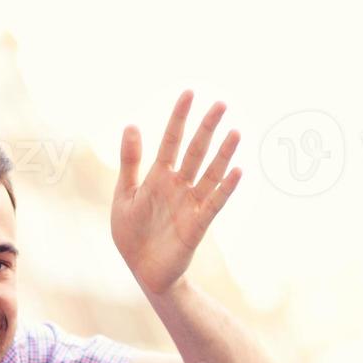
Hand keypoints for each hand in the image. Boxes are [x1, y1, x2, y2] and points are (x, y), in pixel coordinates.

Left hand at [110, 89, 241, 294]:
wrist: (142, 269)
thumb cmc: (132, 233)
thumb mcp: (124, 195)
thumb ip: (130, 162)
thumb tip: (131, 125)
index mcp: (158, 176)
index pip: (171, 140)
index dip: (179, 118)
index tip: (189, 93)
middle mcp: (178, 186)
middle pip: (195, 151)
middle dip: (206, 128)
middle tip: (221, 103)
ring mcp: (190, 203)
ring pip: (210, 173)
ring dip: (222, 154)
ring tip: (235, 132)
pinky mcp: (198, 224)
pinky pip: (214, 203)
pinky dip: (225, 188)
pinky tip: (237, 171)